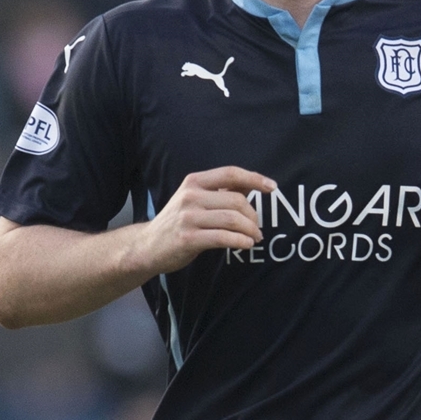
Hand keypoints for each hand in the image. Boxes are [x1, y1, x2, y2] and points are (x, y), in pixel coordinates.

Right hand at [141, 167, 275, 273]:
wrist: (148, 245)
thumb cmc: (179, 221)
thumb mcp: (195, 199)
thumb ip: (221, 191)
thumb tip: (252, 184)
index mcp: (194, 182)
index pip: (230, 173)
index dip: (254, 178)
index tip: (272, 187)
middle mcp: (190, 196)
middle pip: (236, 200)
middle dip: (253, 215)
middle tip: (257, 227)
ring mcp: (188, 217)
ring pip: (232, 219)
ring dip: (250, 230)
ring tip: (255, 237)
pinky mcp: (188, 239)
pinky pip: (223, 238)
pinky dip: (240, 241)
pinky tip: (246, 244)